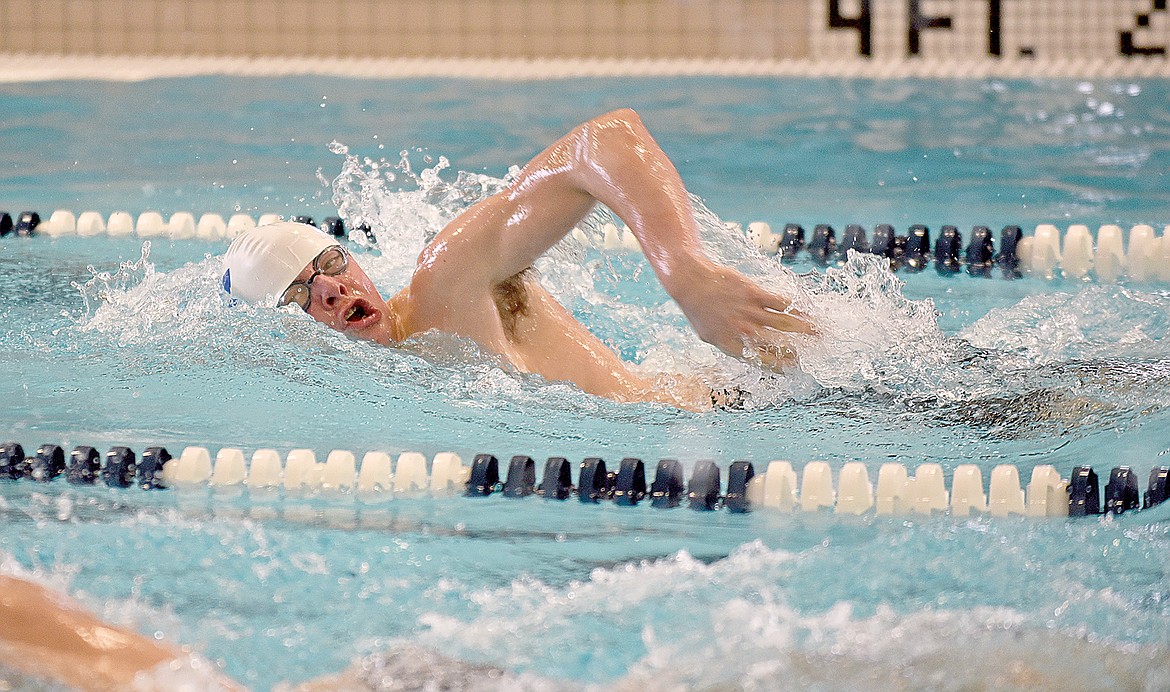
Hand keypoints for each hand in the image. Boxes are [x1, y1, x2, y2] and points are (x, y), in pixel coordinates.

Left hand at [672, 263, 815, 369]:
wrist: (690, 282)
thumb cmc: (699, 310)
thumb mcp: (709, 335)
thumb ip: (729, 344)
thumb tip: (747, 353)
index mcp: (731, 346)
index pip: (762, 362)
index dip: (781, 366)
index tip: (795, 368)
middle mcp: (742, 332)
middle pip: (777, 345)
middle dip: (799, 351)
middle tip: (815, 353)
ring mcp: (748, 312)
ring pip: (784, 324)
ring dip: (805, 329)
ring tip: (820, 333)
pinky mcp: (753, 293)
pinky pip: (781, 303)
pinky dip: (797, 308)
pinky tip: (809, 311)